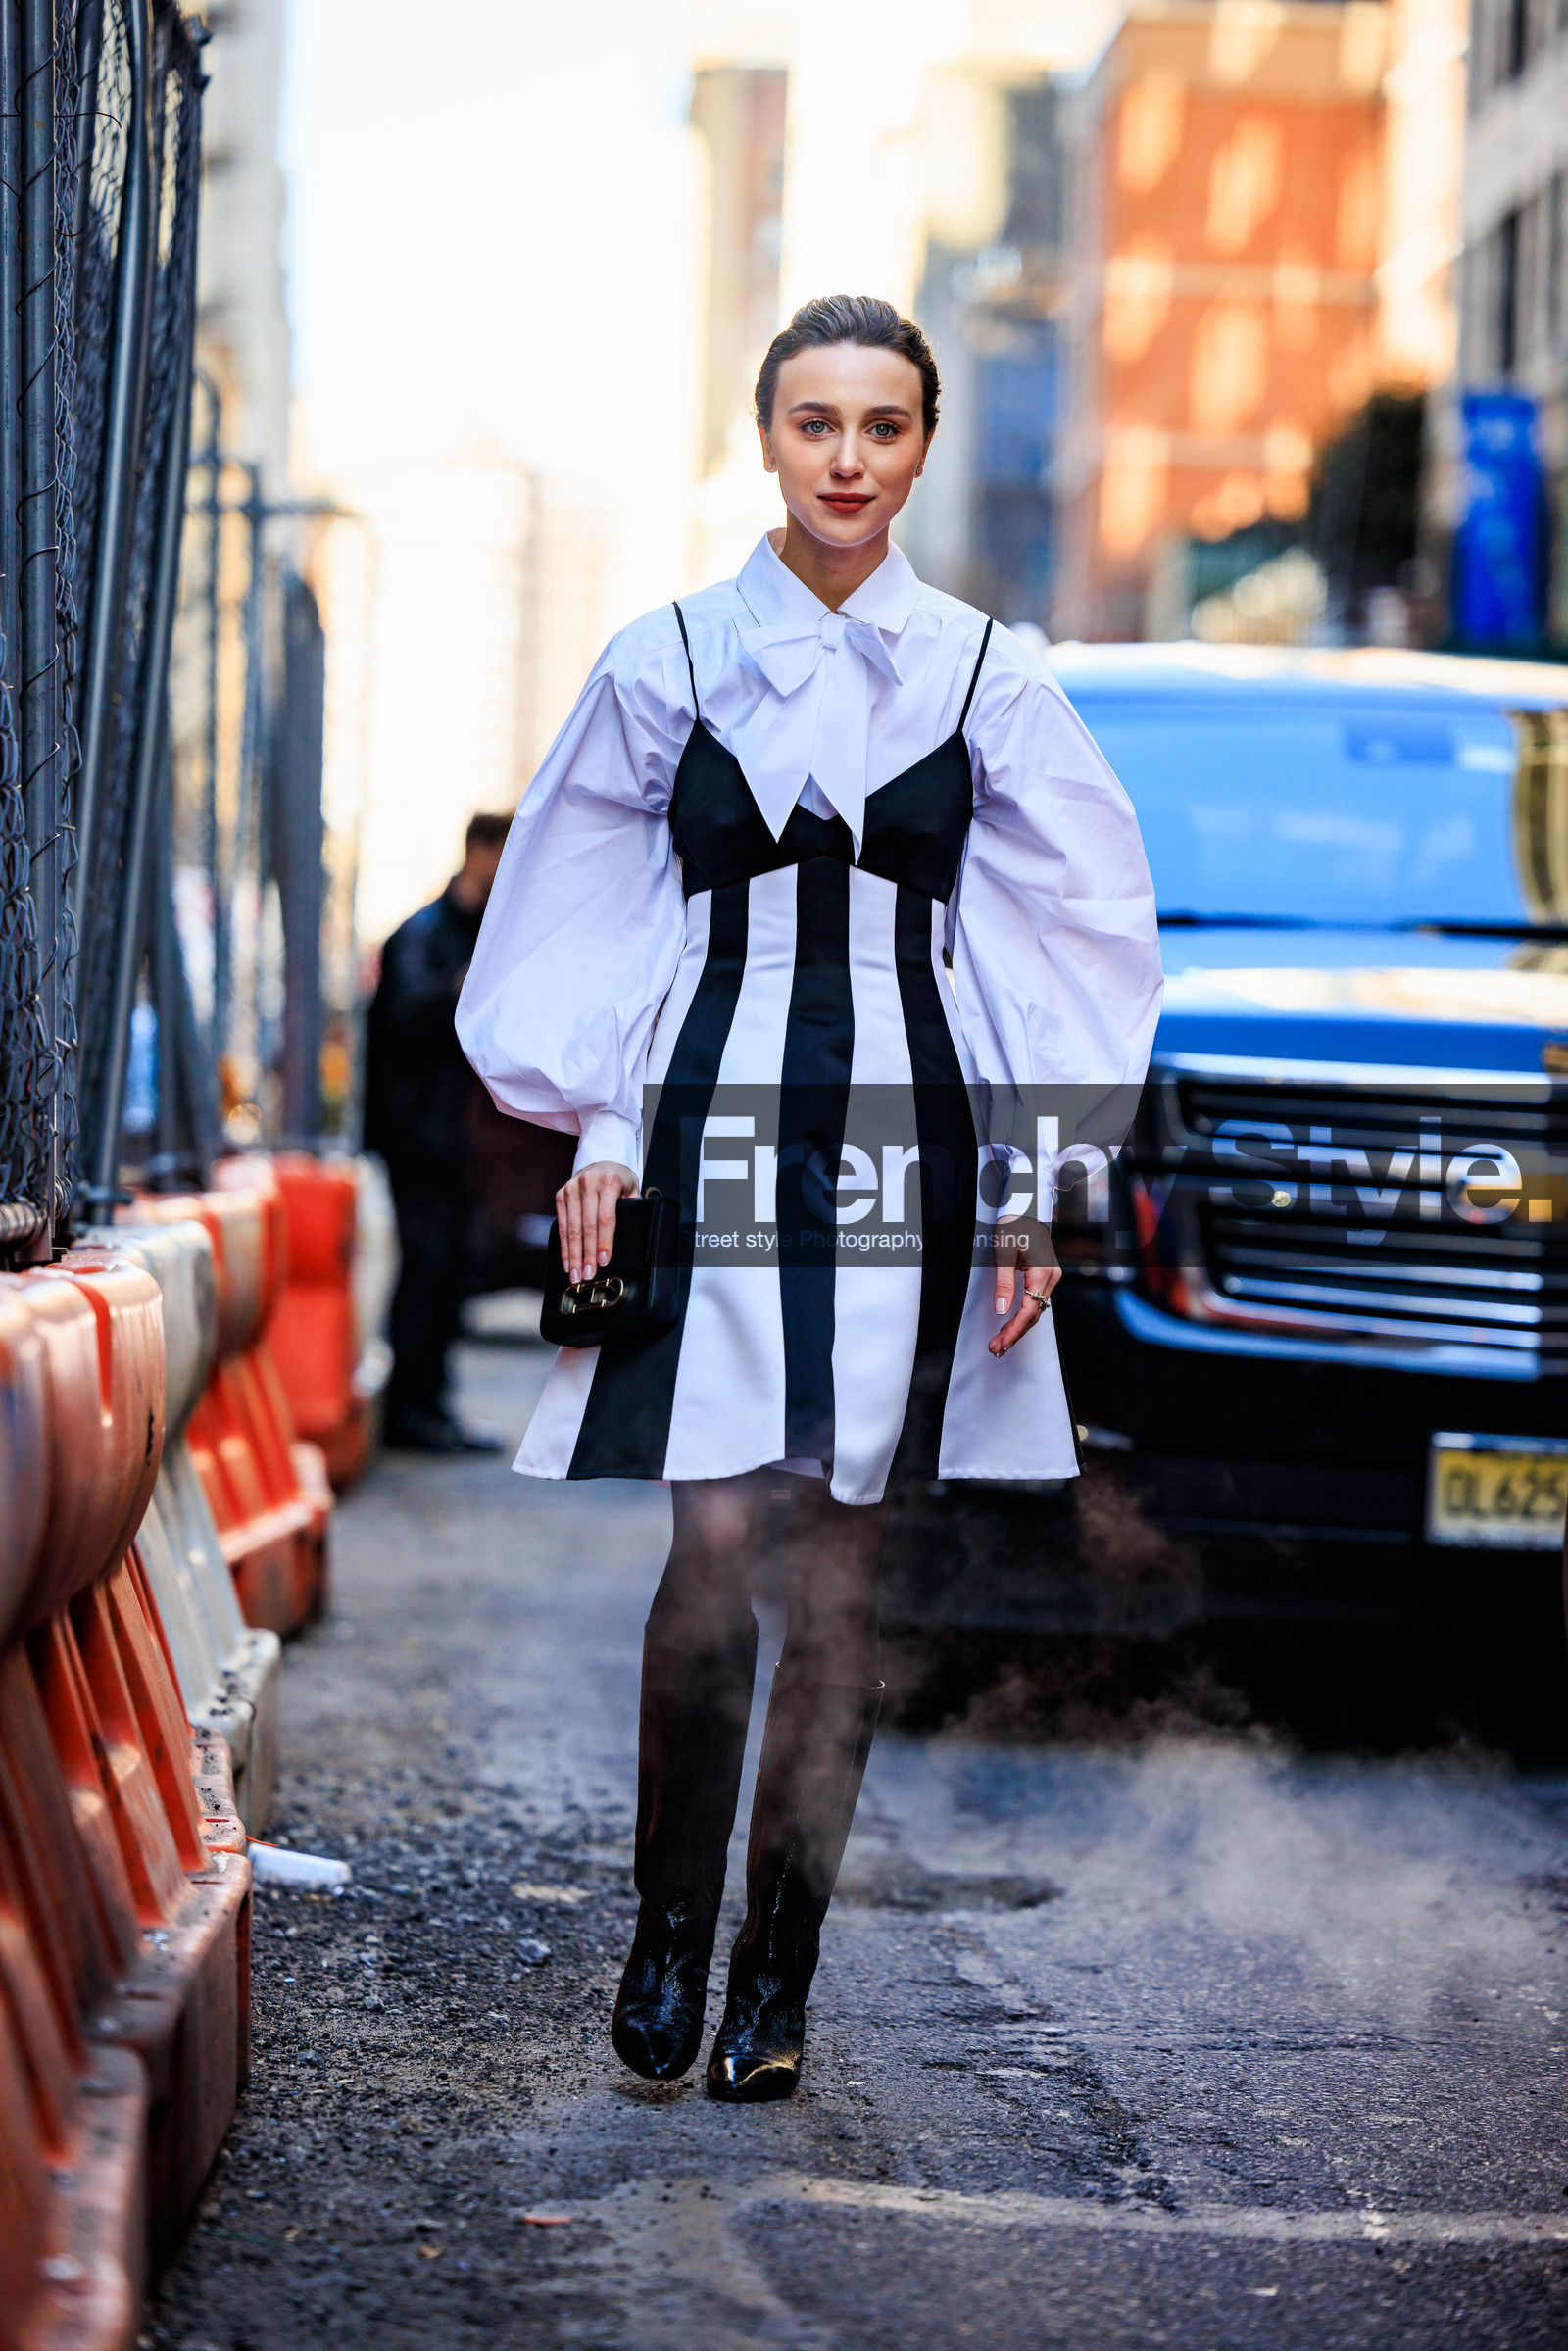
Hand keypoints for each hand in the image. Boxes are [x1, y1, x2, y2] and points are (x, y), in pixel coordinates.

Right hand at [556, 1162, 637, 1285]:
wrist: (602, 1162)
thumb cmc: (620, 1182)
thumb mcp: (632, 1191)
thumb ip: (631, 1211)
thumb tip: (630, 1242)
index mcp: (609, 1182)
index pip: (605, 1217)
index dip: (604, 1242)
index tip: (604, 1261)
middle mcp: (588, 1183)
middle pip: (586, 1226)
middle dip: (587, 1254)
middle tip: (587, 1275)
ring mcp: (572, 1188)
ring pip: (571, 1227)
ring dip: (573, 1254)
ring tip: (575, 1274)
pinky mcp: (561, 1194)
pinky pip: (561, 1224)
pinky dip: (563, 1245)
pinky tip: (567, 1260)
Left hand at [988, 1221, 1060, 1357]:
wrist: (1026, 1208)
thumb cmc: (1014, 1225)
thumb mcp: (1003, 1253)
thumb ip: (1004, 1284)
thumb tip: (1001, 1310)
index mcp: (1042, 1273)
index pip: (1029, 1311)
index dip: (1014, 1330)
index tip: (1000, 1344)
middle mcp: (1051, 1277)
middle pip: (1034, 1314)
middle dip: (1014, 1334)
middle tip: (995, 1349)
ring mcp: (1051, 1277)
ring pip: (1035, 1310)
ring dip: (1018, 1327)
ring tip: (1000, 1342)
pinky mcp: (1046, 1276)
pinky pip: (1036, 1301)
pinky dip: (1023, 1315)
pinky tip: (1010, 1325)